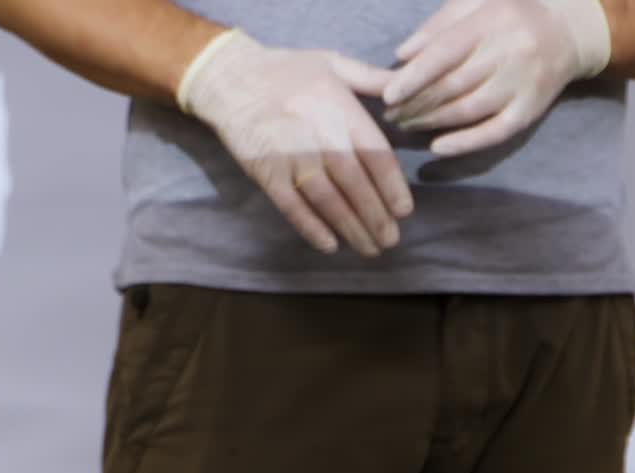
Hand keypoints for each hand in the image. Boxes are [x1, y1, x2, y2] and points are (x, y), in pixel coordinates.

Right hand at [178, 30, 413, 256]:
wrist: (229, 77)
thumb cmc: (285, 71)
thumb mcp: (332, 62)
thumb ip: (370, 78)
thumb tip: (404, 90)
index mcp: (338, 106)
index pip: (374, 152)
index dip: (391, 185)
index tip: (403, 211)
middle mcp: (317, 131)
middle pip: (354, 182)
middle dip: (375, 215)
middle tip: (390, 240)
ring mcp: (289, 154)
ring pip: (327, 199)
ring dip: (350, 227)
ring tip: (369, 249)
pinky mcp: (266, 172)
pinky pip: (292, 206)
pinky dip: (311, 228)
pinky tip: (329, 245)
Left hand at [382, 0, 610, 157]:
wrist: (566, 33)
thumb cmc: (509, 17)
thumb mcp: (476, 5)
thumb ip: (438, 26)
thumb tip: (402, 55)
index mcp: (491, 20)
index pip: (445, 52)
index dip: (414, 76)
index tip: (387, 94)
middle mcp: (508, 52)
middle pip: (452, 85)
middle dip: (416, 102)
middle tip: (390, 114)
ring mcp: (521, 84)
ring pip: (467, 110)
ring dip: (432, 122)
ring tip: (406, 125)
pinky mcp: (529, 112)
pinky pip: (492, 133)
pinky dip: (464, 143)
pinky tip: (438, 147)